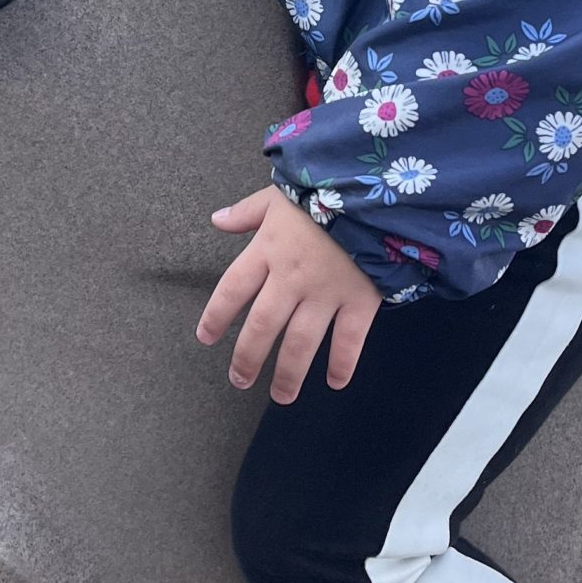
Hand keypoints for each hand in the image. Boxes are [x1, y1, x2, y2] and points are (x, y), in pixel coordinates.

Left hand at [196, 186, 383, 401]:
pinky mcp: (361, 299)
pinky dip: (343, 364)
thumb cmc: (326, 186)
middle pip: (263, 326)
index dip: (216, 317)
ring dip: (289, 374)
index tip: (206, 338)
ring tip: (281, 396)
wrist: (375, 188)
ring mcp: (327, 292)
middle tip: (239, 381)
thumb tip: (217, 220)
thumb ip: (248, 212)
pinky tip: (336, 382)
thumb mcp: (279, 194)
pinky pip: (349, 340)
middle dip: (248, 358)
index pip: (232, 290)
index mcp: (268, 249)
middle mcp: (291, 277)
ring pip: (301, 343)